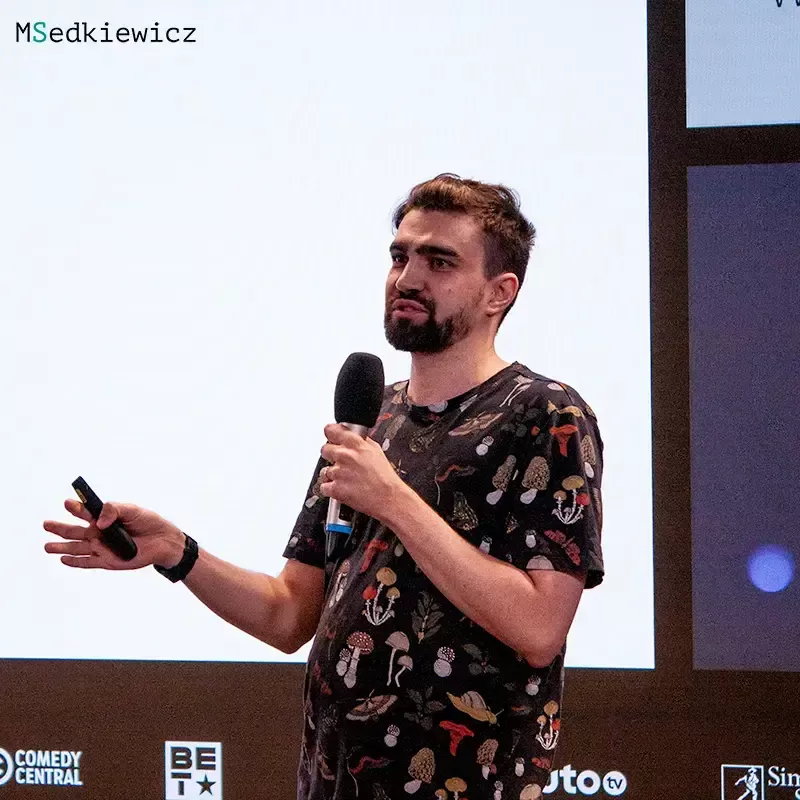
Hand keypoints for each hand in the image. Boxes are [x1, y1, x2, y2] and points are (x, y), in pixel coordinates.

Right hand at [43, 499, 184, 569]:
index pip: (86, 512)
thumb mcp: (132, 510)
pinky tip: (63, 559)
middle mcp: (99, 532)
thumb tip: (98, 522)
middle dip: (60, 528)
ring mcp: (102, 547)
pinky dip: (75, 562)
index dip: (76, 507)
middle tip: (46, 524)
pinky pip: (88, 562)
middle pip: (75, 530)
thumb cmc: (147, 522)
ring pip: (77, 548)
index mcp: (104, 517)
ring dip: (61, 547)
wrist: (162, 540)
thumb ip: (114, 510)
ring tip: (47, 546)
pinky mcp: (107, 561)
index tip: (68, 502)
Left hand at [319, 423, 408, 522]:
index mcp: (355, 443)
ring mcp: (338, 472)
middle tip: (342, 463)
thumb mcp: (376, 450)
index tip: (332, 438)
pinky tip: (344, 488)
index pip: (330, 430)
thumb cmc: (385, 477)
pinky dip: (331, 489)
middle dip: (331, 456)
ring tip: (347, 479)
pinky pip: (324, 486)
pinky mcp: (335, 488)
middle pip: (324, 449)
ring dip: (333, 475)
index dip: (331, 434)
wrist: (388, 498)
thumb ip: (361, 441)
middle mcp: (344, 455)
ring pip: (324, 470)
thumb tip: (353, 436)